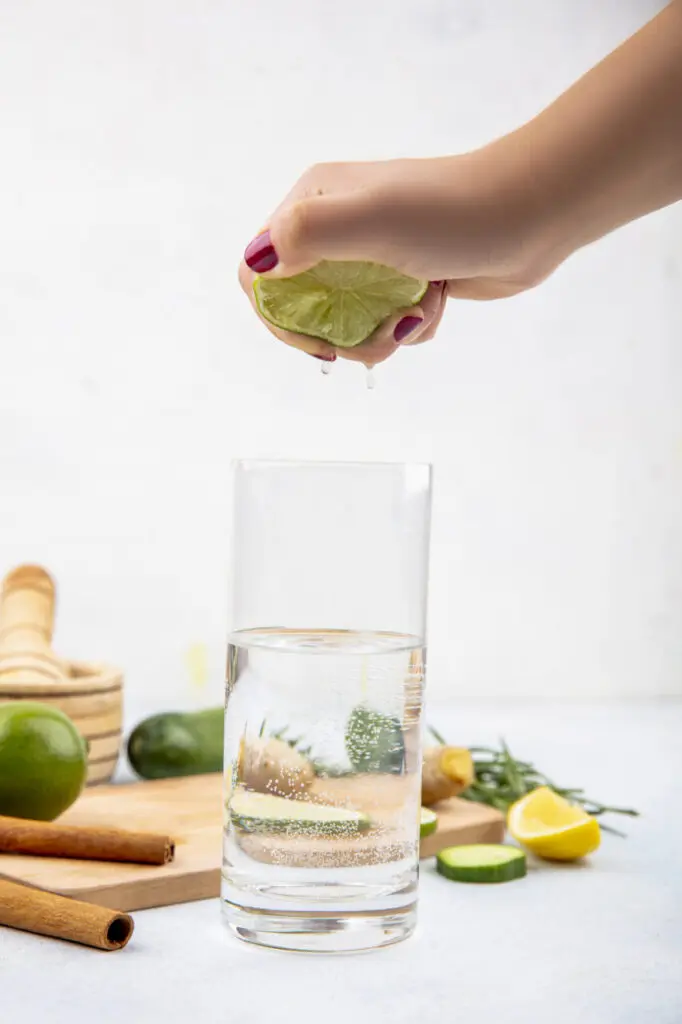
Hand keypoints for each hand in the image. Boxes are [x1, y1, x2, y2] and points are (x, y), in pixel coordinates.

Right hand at [238, 151, 556, 365]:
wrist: (531, 215)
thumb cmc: (452, 213)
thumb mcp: (373, 220)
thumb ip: (308, 235)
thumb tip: (256, 263)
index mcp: (313, 205)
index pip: (260, 272)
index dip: (278, 318)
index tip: (318, 342)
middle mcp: (335, 228)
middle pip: (304, 308)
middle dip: (339, 337)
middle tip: (378, 341)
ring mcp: (370, 256)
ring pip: (347, 323)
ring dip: (380, 335)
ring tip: (415, 318)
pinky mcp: (404, 279)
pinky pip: (385, 323)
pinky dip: (409, 326)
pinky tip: (436, 304)